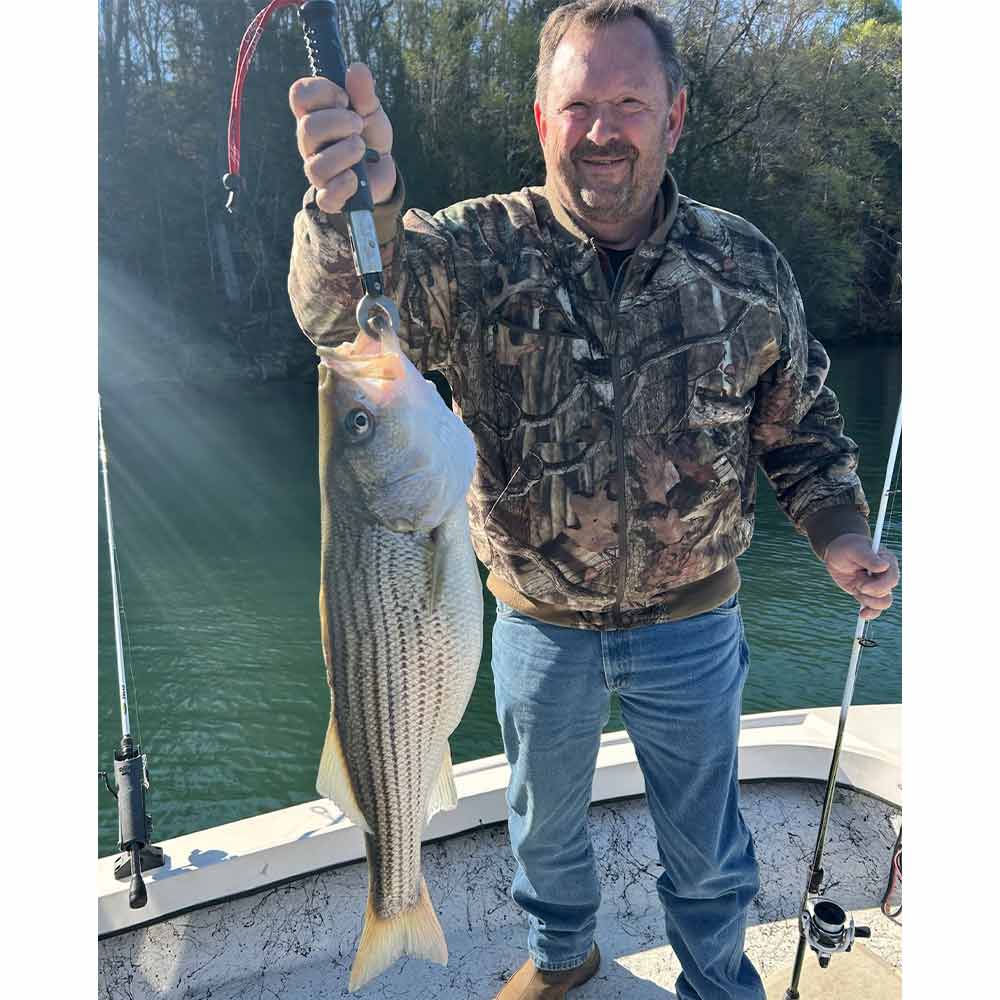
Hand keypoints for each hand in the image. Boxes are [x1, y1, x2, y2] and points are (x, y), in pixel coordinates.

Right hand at [289, 63, 395, 213]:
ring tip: (362, 149)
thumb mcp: (370, 110)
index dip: (323, 91)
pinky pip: (326, 198)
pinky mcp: (331, 196)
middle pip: (308, 128)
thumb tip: (357, 69)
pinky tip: (356, 178)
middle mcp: (309, 143)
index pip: (299, 95)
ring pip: (317, 166)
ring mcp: (317, 170)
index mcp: (314, 115)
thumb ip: (363, 92)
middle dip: (340, 123)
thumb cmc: (369, 135)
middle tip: (359, 125)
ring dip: (345, 153)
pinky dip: (344, 187)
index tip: (345, 98)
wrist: (382, 170)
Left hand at [824, 533, 899, 620]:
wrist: (836, 553)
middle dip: (871, 593)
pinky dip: (871, 613)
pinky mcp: (867, 594)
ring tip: (857, 591)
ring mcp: (877, 586)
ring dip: (869, 602)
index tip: (861, 586)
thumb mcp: (855, 549)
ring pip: (883, 602)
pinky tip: (862, 614)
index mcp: (887, 561)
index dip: (878, 585)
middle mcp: (885, 575)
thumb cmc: (848, 546)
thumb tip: (884, 566)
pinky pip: (875, 608)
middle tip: (858, 585)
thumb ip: (868, 558)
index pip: (891, 578)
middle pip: (886, 592)